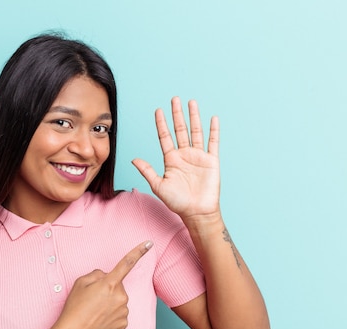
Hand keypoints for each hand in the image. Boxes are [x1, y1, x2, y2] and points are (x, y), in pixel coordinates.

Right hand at [52, 240, 152, 328]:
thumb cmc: (74, 307)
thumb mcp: (80, 283)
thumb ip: (97, 274)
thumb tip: (106, 276)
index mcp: (110, 283)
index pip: (127, 263)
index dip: (139, 252)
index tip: (149, 243)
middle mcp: (121, 296)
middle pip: (118, 286)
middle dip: (108, 289)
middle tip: (92, 299)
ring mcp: (124, 311)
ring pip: (119, 300)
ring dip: (110, 302)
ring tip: (94, 311)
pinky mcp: (124, 324)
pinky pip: (120, 313)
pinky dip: (111, 315)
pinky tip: (100, 319)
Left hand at [132, 98, 220, 220]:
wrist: (196, 212)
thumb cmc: (177, 202)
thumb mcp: (158, 186)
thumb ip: (147, 171)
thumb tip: (133, 159)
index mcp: (171, 159)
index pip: (165, 137)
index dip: (161, 124)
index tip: (158, 110)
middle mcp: (184, 155)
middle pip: (180, 130)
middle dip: (177, 114)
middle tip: (174, 99)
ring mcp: (198, 157)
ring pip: (196, 132)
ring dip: (193, 117)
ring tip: (191, 102)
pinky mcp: (211, 161)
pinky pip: (213, 142)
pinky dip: (213, 130)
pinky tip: (212, 118)